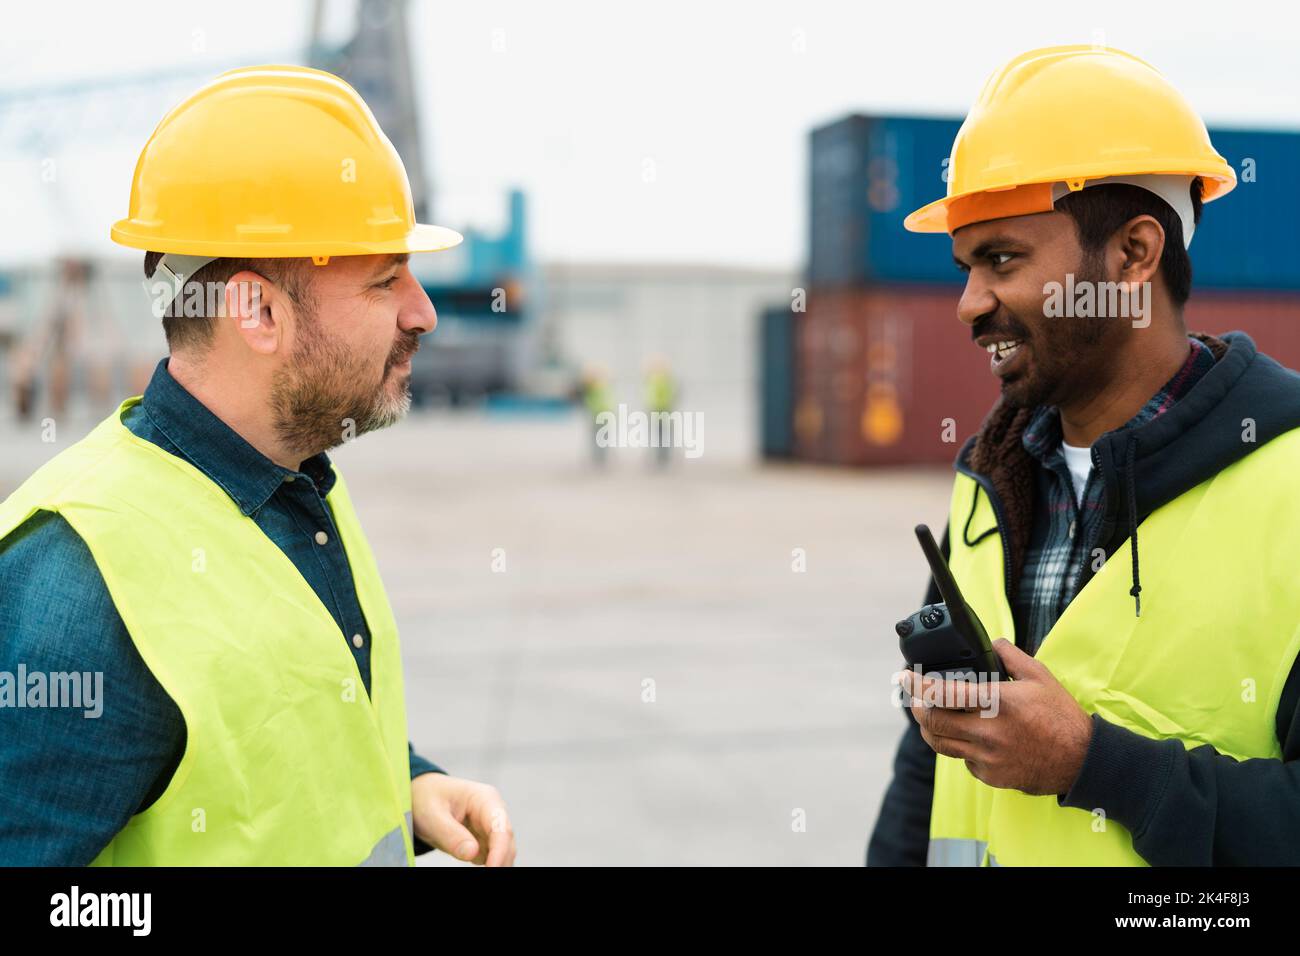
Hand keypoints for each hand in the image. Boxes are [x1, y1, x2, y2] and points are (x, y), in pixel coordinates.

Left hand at [411, 773, 515, 865]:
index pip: (501, 827)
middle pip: (506, 841)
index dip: (500, 850)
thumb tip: (472, 853)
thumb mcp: (432, 815)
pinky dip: (488, 865)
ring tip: (479, 867)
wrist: (420, 796)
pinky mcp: (483, 840)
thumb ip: (450, 834)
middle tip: (486, 875)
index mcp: (484, 799)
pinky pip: (491, 857)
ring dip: (495, 863)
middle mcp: (492, 813)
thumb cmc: (426, 799)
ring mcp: (489, 827)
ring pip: (502, 851)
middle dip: (500, 861)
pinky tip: (476, 866)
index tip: (493, 868)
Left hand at [896, 638, 1093, 795]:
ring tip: (930, 714)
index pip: (942, 694)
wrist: (1082, 761)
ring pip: (940, 743)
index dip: (916, 684)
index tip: (905, 676)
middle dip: (916, 705)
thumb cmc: (1061, 717)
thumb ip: (1010, 655)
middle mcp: (988, 732)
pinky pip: (962, 759)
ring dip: (929, 727)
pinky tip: (966, 735)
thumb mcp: (1040, 676)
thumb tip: (992, 642)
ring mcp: (987, 758)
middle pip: (932, 721)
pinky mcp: (990, 776)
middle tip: (914, 696)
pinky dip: (958, 745)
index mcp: (997, 702)